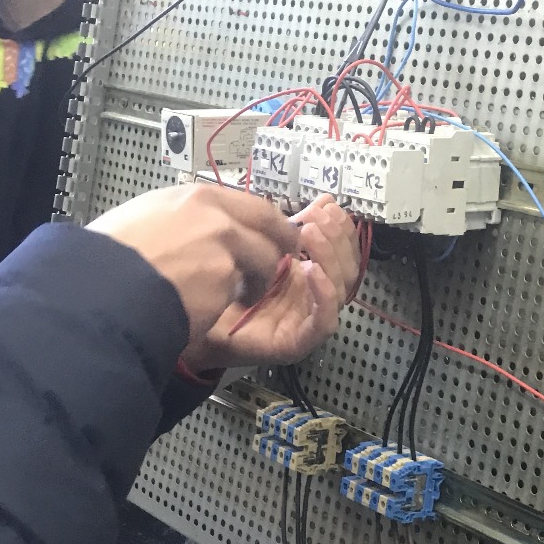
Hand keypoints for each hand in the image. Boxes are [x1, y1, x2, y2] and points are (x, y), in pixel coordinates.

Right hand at [88, 183, 298, 351]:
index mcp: (193, 197)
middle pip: (270, 226)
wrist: (100, 286)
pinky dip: (235, 304)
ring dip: (260, 281)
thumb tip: (184, 230)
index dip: (264, 222)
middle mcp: (216, 217)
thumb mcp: (142, 218)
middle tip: (286, 259)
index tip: (271, 231)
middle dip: (282, 244)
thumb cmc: (106, 257)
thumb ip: (176, 221)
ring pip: (264, 263)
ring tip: (243, 297)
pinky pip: (241, 293)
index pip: (248, 204)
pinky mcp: (224, 281)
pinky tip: (216, 311)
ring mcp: (224, 248)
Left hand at [181, 195, 359, 374]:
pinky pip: (324, 322)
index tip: (328, 206)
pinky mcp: (298, 342)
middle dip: (336, 240)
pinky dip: (324, 295)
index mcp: (310, 276)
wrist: (194, 318)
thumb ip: (289, 229)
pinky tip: (312, 270)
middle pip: (348, 270)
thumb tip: (324, 201)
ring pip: (341, 292)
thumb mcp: (261, 248)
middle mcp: (314, 298)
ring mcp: (308, 321)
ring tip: (309, 234)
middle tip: (315, 218)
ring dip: (330, 258)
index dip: (342, 228)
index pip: (343, 252)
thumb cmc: (226, 285)